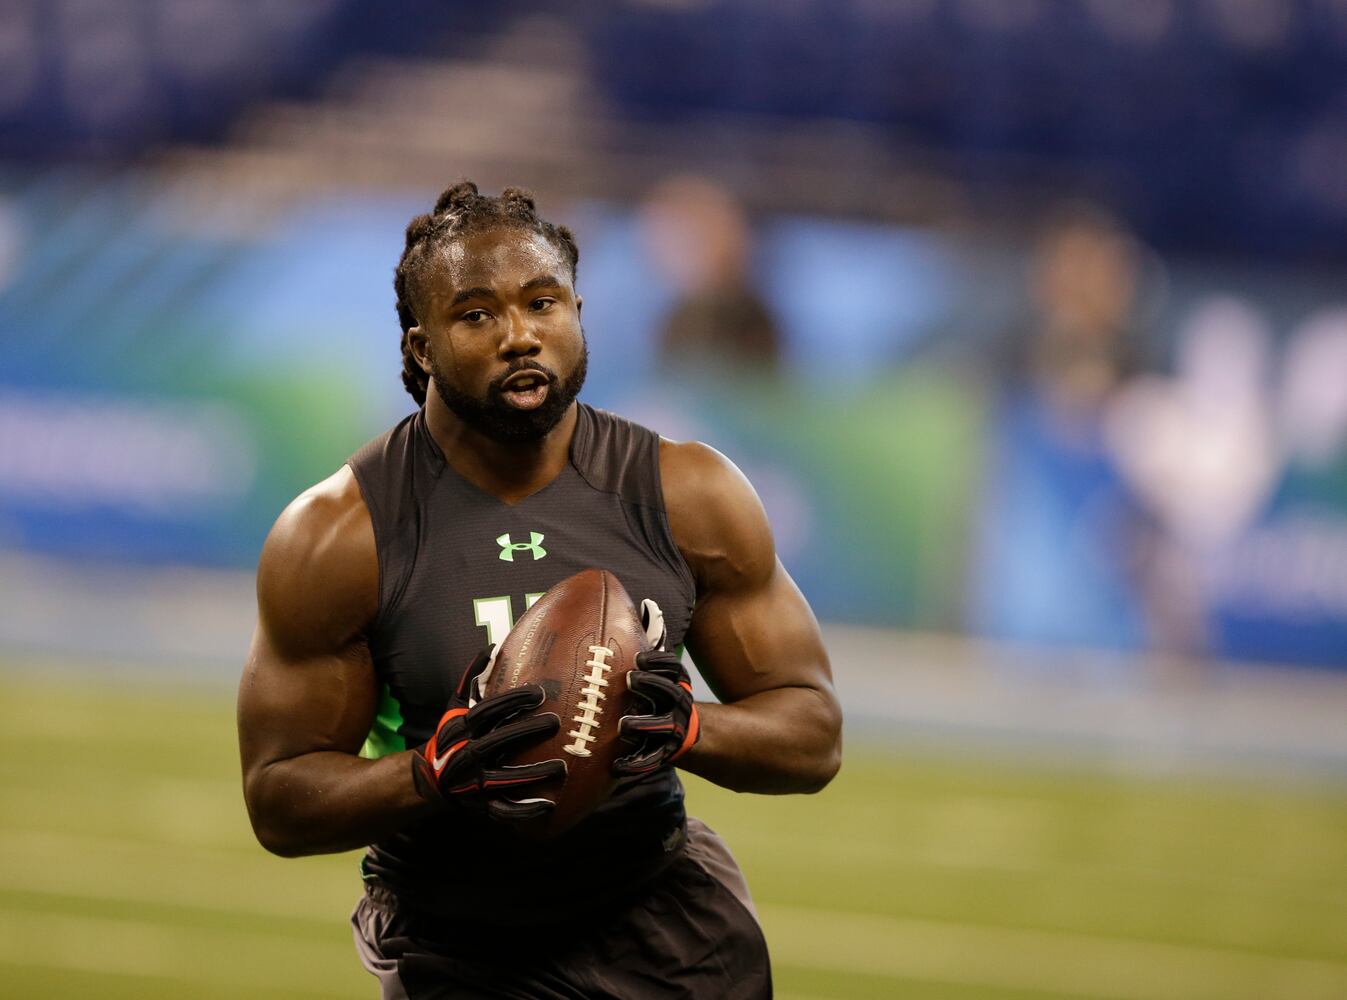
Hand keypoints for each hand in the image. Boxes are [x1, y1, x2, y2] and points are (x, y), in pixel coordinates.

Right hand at [415, 647, 564, 820]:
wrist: (430, 779)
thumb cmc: (453, 735)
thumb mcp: (455, 706)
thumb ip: (472, 678)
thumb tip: (493, 647)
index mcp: (462, 728)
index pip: (488, 712)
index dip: (512, 701)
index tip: (539, 693)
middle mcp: (466, 754)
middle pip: (497, 742)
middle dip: (526, 732)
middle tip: (556, 723)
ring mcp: (473, 782)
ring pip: (503, 779)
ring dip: (532, 774)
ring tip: (561, 767)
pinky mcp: (481, 806)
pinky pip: (503, 811)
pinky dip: (525, 810)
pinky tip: (549, 805)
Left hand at [613, 648, 699, 776]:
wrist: (683, 735)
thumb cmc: (657, 695)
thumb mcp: (660, 672)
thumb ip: (652, 645)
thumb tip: (645, 604)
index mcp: (675, 682)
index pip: (672, 669)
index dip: (657, 662)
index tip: (638, 658)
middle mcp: (676, 704)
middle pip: (668, 693)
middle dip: (651, 685)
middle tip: (630, 679)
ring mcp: (671, 729)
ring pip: (660, 727)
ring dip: (643, 724)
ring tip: (624, 724)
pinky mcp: (662, 753)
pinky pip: (650, 760)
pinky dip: (634, 764)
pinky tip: (616, 765)